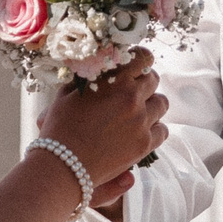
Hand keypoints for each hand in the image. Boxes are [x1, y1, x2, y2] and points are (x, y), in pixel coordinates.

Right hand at [35, 53, 166, 187]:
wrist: (63, 163)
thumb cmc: (60, 126)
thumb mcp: (68, 93)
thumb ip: (87, 78)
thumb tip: (98, 70)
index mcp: (115, 80)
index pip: (142, 58)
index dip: (139, 59)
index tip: (134, 66)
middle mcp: (132, 97)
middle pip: (153, 80)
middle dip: (144, 82)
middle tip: (132, 91)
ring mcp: (141, 121)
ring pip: (162, 104)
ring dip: (151, 104)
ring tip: (137, 112)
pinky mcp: (145, 144)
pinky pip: (162, 130)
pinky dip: (154, 129)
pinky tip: (141, 131)